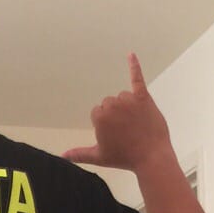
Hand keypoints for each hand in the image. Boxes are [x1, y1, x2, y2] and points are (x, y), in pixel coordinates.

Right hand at [61, 53, 171, 171]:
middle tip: (126, 131)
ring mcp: (129, 100)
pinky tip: (130, 54)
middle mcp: (112, 105)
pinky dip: (134, 65)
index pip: (97, 113)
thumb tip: (62, 156)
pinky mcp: (143, 97)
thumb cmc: (124, 157)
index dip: (106, 125)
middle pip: (109, 103)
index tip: (115, 135)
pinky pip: (136, 78)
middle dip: (115, 115)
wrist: (151, 156)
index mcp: (100, 117)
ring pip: (122, 96)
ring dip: (126, 106)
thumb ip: (79, 154)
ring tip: (135, 123)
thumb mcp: (99, 157)